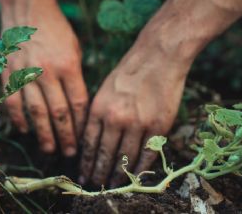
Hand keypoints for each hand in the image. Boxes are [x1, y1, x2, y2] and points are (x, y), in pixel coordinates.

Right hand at [0, 0, 87, 156]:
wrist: (28, 12)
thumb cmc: (56, 32)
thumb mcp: (75, 51)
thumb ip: (76, 78)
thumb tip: (78, 109)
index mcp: (68, 66)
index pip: (78, 103)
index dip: (81, 125)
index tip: (83, 139)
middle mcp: (47, 72)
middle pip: (59, 113)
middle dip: (65, 136)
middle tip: (69, 154)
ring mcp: (26, 74)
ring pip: (36, 112)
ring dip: (43, 134)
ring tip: (49, 149)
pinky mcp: (9, 74)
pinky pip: (13, 102)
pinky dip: (19, 119)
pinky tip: (25, 131)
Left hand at [79, 34, 192, 186]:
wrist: (158, 56)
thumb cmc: (129, 71)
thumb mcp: (104, 90)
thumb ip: (97, 115)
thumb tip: (91, 141)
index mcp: (99, 108)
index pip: (89, 144)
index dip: (86, 163)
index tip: (83, 174)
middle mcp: (115, 119)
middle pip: (105, 155)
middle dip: (98, 173)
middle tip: (95, 184)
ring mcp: (138, 123)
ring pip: (125, 158)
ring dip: (118, 175)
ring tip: (113, 184)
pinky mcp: (158, 126)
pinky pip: (147, 154)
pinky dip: (140, 168)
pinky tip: (135, 177)